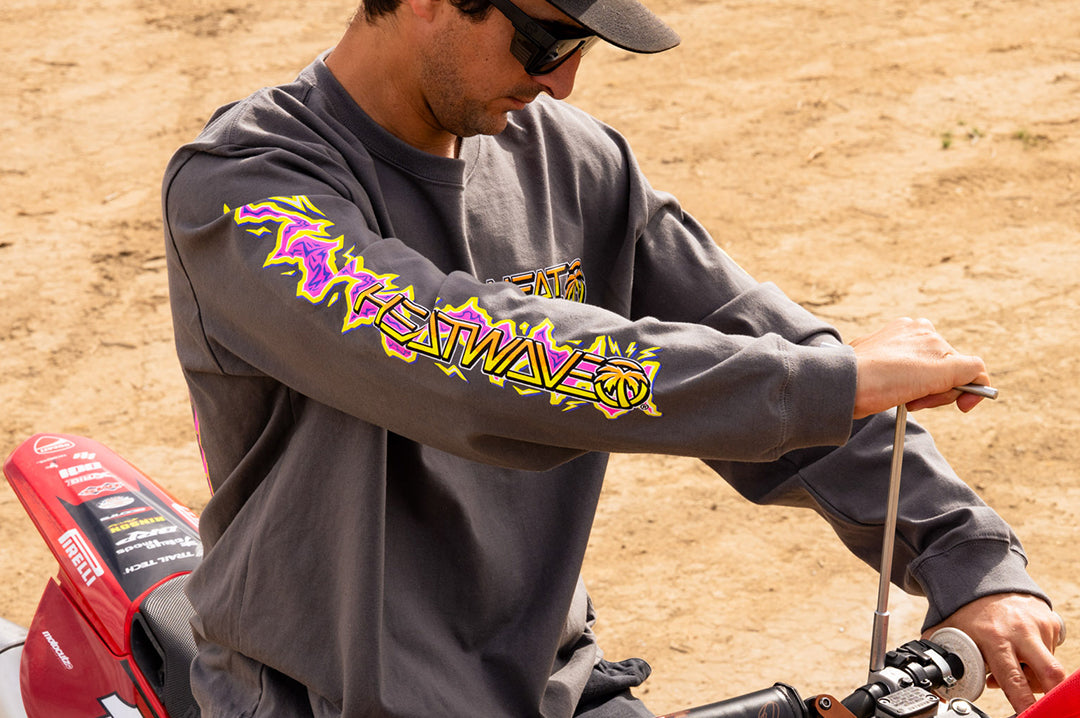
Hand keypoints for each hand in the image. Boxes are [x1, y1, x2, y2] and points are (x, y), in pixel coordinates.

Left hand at [849, 318, 990, 418]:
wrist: (843, 386)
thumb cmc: (886, 379)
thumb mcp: (939, 372)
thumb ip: (970, 370)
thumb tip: (979, 378)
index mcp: (926, 329)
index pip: (964, 365)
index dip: (965, 390)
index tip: (963, 408)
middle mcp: (910, 333)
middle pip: (944, 371)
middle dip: (937, 391)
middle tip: (917, 401)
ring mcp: (891, 345)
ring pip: (924, 377)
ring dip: (921, 393)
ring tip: (902, 398)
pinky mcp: (874, 358)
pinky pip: (902, 379)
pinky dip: (903, 391)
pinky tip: (890, 394)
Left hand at [923, 593, 1066, 712]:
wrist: (984, 577)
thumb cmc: (965, 609)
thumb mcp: (948, 629)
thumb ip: (938, 651)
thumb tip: (928, 674)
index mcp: (993, 638)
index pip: (1013, 678)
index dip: (1022, 701)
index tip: (1025, 711)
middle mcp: (1021, 632)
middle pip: (1049, 674)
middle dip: (1048, 692)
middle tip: (1035, 701)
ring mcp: (1039, 625)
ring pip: (1048, 667)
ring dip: (1033, 675)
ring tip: (1010, 666)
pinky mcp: (1052, 622)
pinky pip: (1052, 651)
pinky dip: (1038, 659)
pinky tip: (1020, 651)